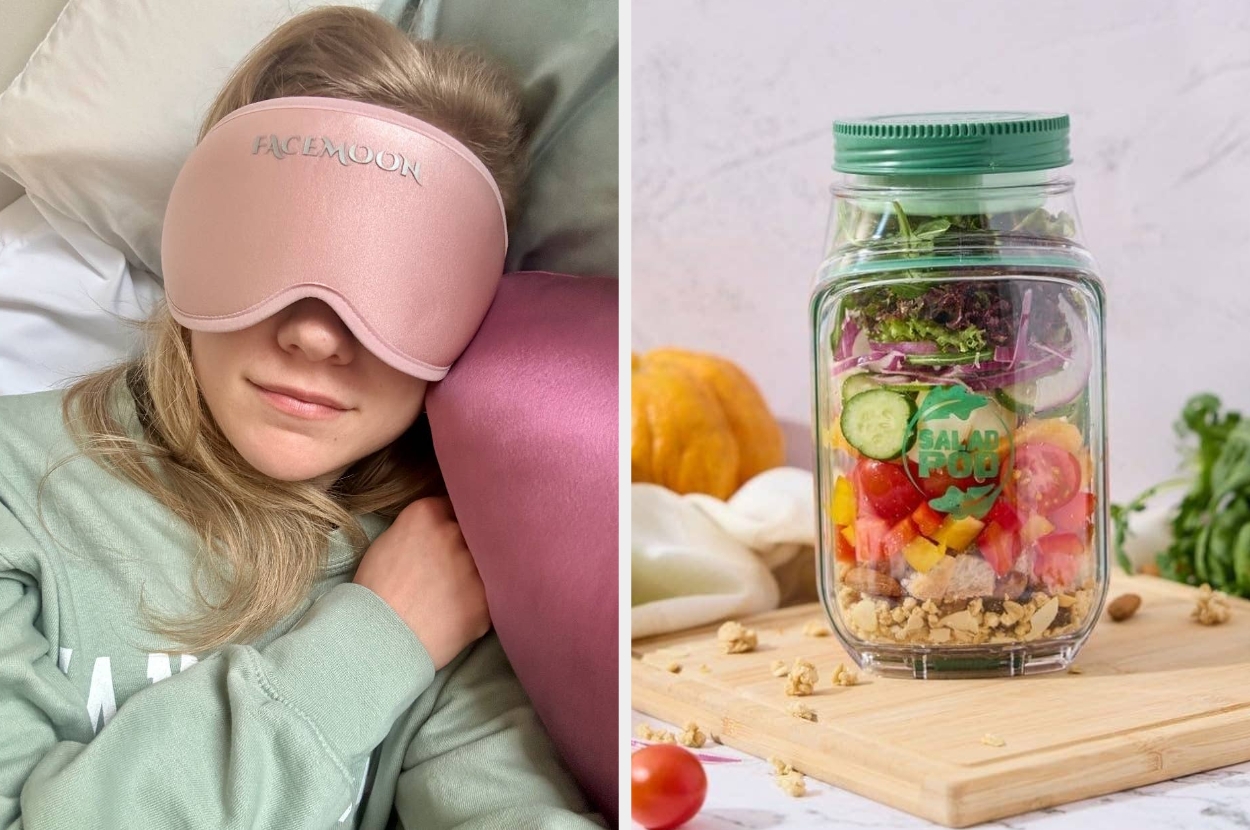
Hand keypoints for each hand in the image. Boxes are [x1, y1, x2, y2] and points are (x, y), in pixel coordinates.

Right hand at [353, 496, 489, 668]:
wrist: (378, 639)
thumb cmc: (375, 593)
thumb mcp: (389, 542)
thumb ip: (421, 529)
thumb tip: (441, 530)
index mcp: (427, 514)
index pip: (456, 505)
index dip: (455, 522)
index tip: (451, 537)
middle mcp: (454, 532)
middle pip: (475, 530)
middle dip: (469, 545)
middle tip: (453, 568)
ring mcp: (473, 565)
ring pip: (486, 563)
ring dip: (475, 575)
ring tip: (452, 595)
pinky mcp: (486, 599)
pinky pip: (491, 595)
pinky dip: (477, 604)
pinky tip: (456, 614)